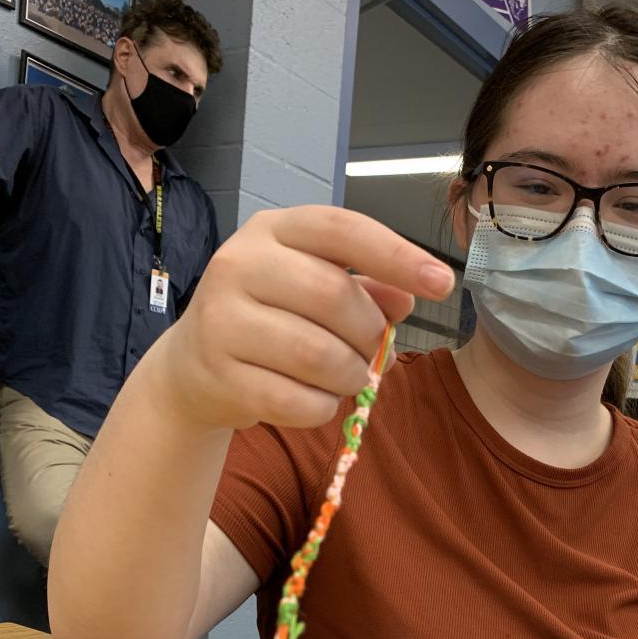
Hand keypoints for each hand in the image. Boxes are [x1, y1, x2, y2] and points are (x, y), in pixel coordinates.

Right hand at [149, 205, 454, 431]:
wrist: (193, 367)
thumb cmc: (269, 320)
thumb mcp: (314, 290)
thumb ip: (365, 290)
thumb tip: (407, 298)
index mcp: (272, 231)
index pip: (342, 230)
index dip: (397, 255)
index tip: (444, 283)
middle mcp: (239, 264)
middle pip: (335, 297)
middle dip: (370, 335)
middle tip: (375, 353)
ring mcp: (222, 320)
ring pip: (319, 356)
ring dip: (351, 377)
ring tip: (347, 379)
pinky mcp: (219, 375)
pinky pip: (296, 401)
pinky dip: (322, 408)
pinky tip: (316, 400)